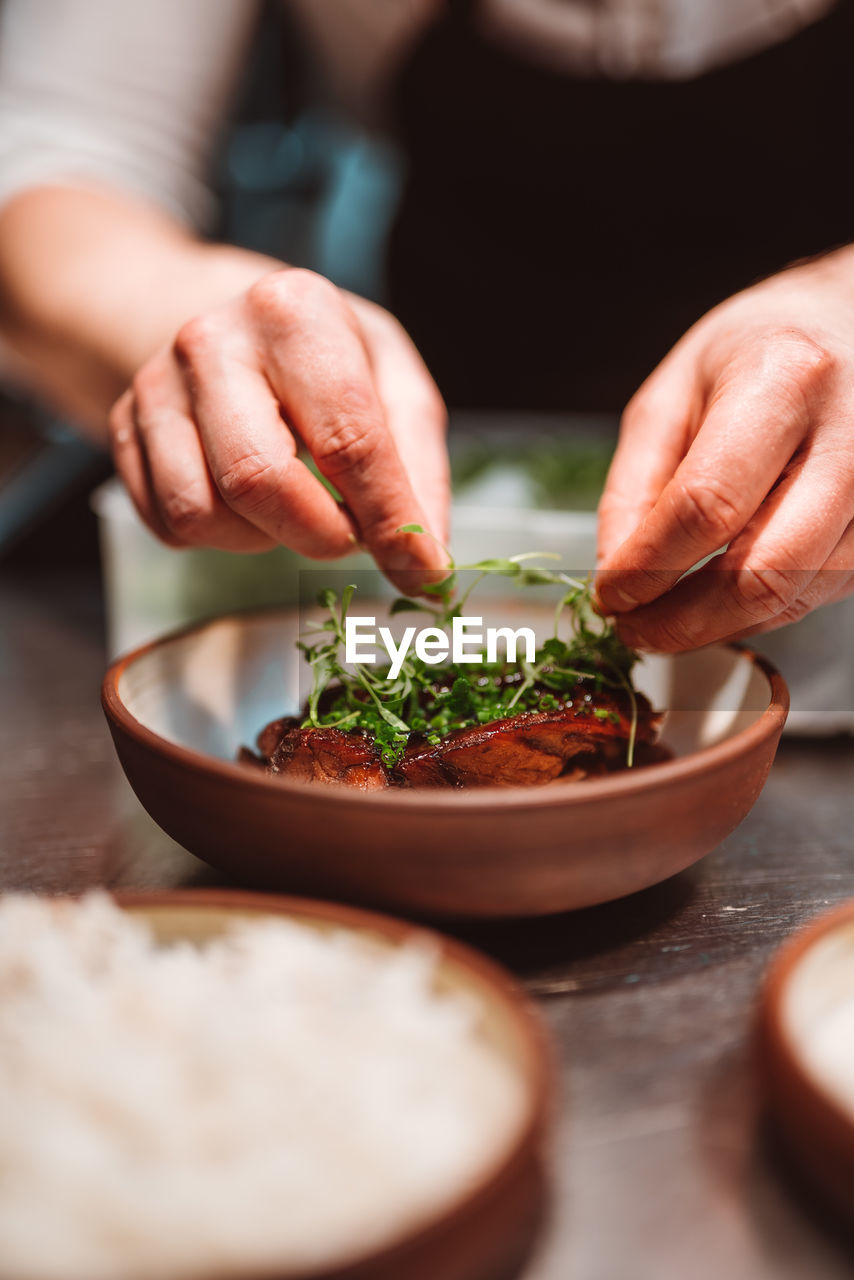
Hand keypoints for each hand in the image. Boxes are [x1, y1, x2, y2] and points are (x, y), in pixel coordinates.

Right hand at [108, 268, 448, 588]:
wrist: (228, 325)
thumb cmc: (325, 358)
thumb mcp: (393, 383)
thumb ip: (418, 468)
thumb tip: (424, 557)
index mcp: (295, 313)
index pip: (348, 438)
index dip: (388, 518)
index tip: (420, 568)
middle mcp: (214, 340)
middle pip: (259, 479)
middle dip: (318, 534)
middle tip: (347, 534)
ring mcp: (156, 385)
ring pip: (201, 512)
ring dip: (261, 538)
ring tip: (291, 505)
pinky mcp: (125, 428)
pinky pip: (169, 524)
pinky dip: (218, 536)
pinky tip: (245, 502)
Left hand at [595, 253, 853, 649]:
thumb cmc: (763, 348)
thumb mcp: (674, 392)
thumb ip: (636, 484)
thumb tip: (617, 571)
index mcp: (784, 381)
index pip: (706, 506)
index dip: (647, 569)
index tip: (610, 596)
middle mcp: (853, 434)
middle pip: (764, 571)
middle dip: (685, 621)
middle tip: (636, 630)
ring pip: (797, 594)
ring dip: (722, 624)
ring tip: (671, 614)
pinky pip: (824, 591)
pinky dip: (764, 606)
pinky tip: (726, 591)